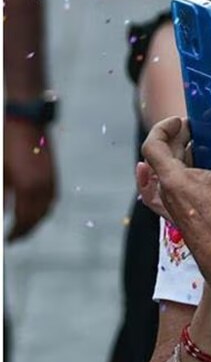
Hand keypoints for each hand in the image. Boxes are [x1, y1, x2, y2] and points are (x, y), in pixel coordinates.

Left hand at [4, 120, 55, 239]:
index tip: (8, 240)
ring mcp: (51, 180)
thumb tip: (3, 213)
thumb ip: (2, 196)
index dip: (16, 232)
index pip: (23, 220)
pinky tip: (35, 208)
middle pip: (38, 218)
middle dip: (27, 230)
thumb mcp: (0, 173)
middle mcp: (43, 187)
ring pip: (48, 209)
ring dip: (37, 220)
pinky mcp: (53, 173)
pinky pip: (52, 198)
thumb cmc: (7, 144)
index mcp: (27, 188)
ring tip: (24, 226)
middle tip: (15, 237)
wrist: (25, 121)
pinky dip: (44, 208)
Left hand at [141, 117, 210, 260]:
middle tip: (201, 129)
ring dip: (178, 156)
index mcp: (174, 179)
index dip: (165, 127)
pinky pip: (158, 195)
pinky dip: (155, 181)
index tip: (184, 120)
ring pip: (164, 173)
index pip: (154, 145)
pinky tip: (162, 176)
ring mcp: (171, 204)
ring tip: (198, 147)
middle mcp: (167, 190)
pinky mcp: (177, 215)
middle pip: (162, 156)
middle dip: (180, 137)